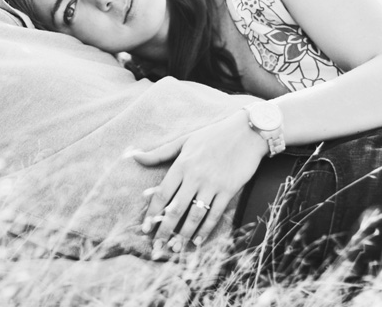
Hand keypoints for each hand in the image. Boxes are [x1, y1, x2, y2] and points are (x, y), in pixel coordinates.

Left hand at [130, 109, 266, 255]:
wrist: (246, 132)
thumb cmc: (213, 135)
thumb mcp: (184, 140)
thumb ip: (159, 153)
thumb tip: (134, 156)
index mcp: (182, 164)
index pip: (162, 194)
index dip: (152, 213)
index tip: (145, 229)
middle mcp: (195, 176)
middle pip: (176, 209)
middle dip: (164, 231)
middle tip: (156, 248)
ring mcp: (213, 184)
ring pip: (195, 215)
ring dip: (183, 235)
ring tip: (175, 249)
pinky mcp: (229, 190)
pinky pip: (215, 214)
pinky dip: (205, 230)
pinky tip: (197, 241)